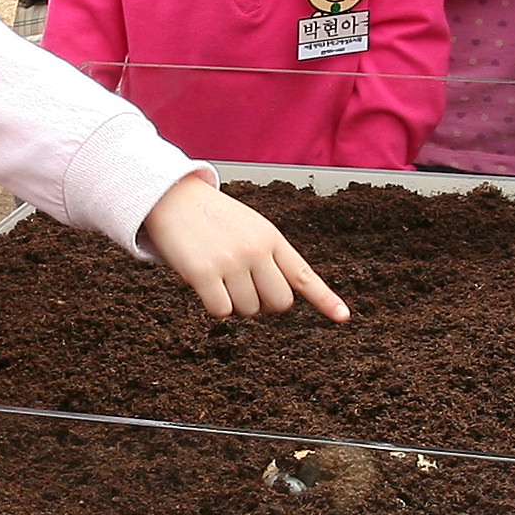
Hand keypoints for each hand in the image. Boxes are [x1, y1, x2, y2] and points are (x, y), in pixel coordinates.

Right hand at [140, 177, 348, 322]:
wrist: (172, 197)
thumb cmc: (211, 217)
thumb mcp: (250, 227)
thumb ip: (269, 256)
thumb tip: (275, 300)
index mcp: (272, 238)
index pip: (304, 275)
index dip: (325, 299)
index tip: (343, 317)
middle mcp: (256, 250)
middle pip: (278, 304)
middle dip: (263, 305)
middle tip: (244, 288)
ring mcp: (231, 262)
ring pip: (248, 310)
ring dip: (235, 303)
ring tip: (220, 277)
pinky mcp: (204, 273)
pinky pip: (222, 311)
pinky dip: (215, 306)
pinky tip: (205, 286)